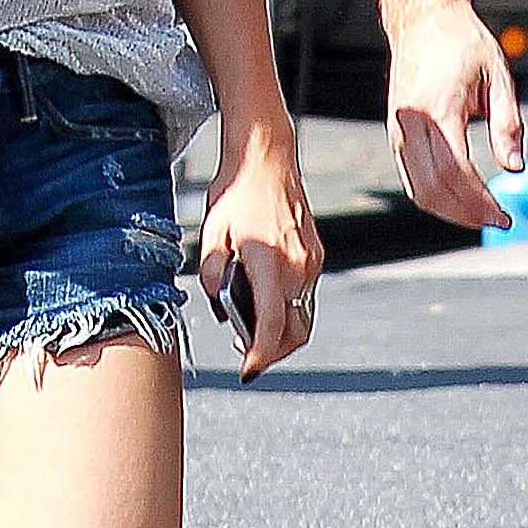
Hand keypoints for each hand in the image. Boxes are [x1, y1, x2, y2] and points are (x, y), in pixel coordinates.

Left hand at [198, 125, 324, 383]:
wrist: (266, 157)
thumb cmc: (236, 193)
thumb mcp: (212, 234)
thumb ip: (214, 274)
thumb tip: (220, 303)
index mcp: (270, 264)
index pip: (272, 326)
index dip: (260, 356)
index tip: (247, 370)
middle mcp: (298, 266)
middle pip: (296, 331)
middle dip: (274, 351)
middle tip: (246, 351)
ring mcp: (311, 260)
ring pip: (303, 314)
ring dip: (281, 329)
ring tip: (251, 322)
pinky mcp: (315, 252)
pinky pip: (305, 292)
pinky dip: (288, 305)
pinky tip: (265, 295)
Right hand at [385, 0, 523, 230]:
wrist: (424, 20)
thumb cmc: (462, 43)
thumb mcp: (498, 77)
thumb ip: (507, 125)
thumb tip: (514, 167)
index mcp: (438, 108)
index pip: (457, 172)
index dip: (480, 202)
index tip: (503, 215)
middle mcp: (411, 121)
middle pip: (434, 189)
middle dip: (466, 214)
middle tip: (497, 221)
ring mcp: (398, 129)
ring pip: (417, 189)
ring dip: (449, 211)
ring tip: (479, 215)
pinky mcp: (394, 132)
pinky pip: (410, 177)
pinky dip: (433, 196)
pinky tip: (458, 198)